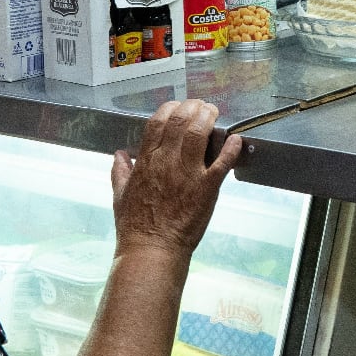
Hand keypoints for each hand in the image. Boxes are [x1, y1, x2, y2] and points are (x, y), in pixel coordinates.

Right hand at [111, 99, 242, 257]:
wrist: (152, 250)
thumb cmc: (135, 226)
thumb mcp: (120, 195)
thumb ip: (120, 172)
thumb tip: (119, 154)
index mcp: (146, 161)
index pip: (158, 122)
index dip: (170, 108)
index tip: (179, 107)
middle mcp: (166, 162)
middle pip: (180, 120)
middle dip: (193, 107)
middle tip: (202, 106)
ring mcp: (187, 174)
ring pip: (199, 133)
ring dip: (209, 118)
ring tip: (214, 113)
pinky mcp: (206, 188)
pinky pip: (222, 163)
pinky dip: (231, 148)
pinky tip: (236, 139)